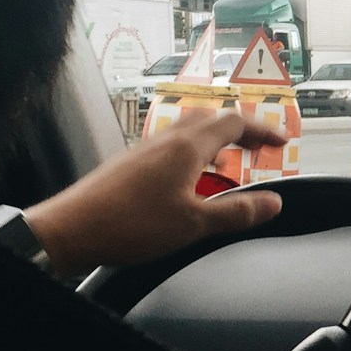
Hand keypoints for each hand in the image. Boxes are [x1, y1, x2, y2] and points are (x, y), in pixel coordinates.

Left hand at [24, 110, 286, 278]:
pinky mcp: (129, 163)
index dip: (262, 131)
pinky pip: (170, 145)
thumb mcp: (194, 225)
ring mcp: (145, 149)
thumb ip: (237, 213)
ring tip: (229, 162)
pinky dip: (192, 152)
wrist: (69, 230)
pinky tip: (189, 179)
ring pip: (188, 130)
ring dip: (215, 139)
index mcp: (187, 147)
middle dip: (241, 131)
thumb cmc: (128, 224)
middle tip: (259, 148)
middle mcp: (166, 140)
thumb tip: (273, 203)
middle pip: (212, 119)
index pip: (235, 123)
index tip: (281, 142)